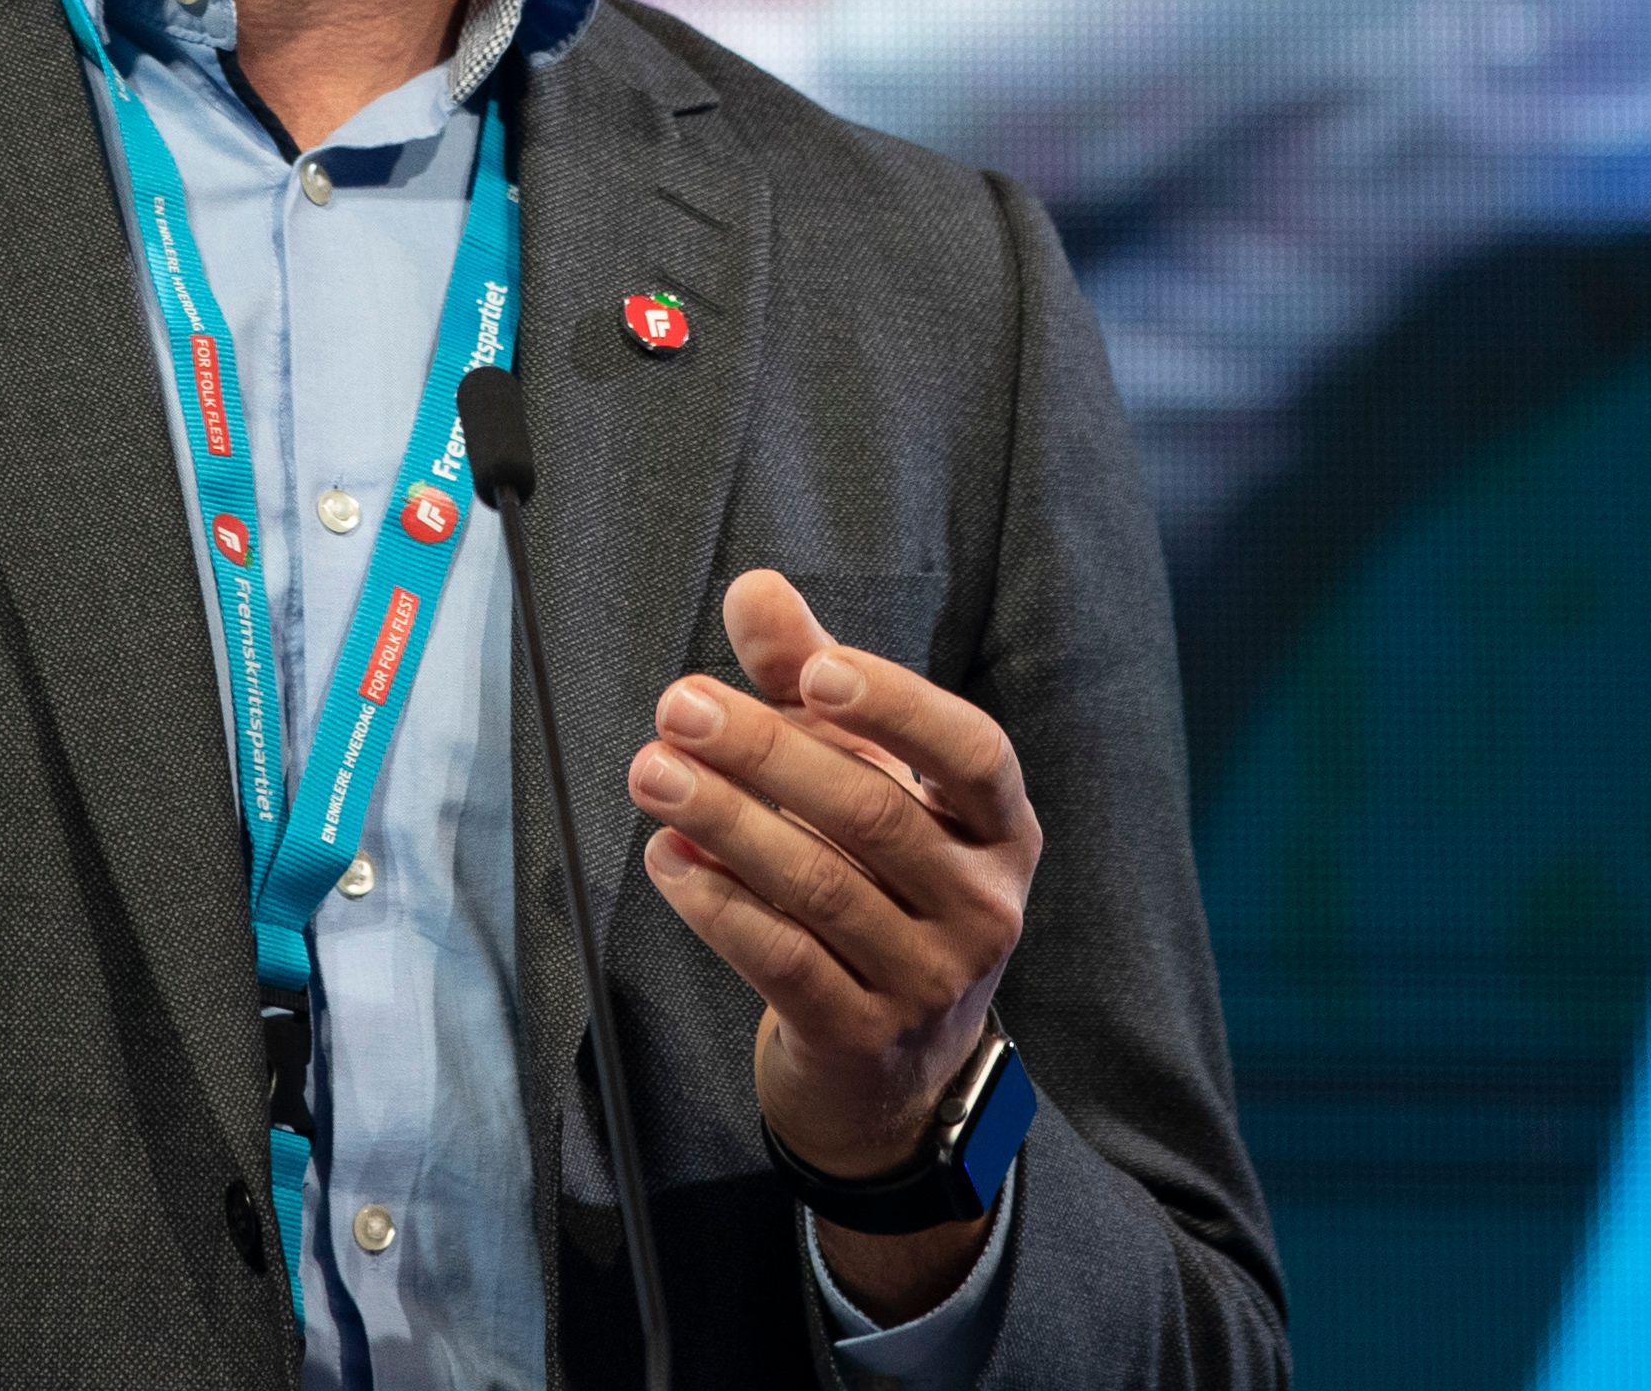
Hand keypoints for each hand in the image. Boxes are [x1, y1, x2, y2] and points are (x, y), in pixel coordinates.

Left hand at [628, 569, 1038, 1309]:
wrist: (889, 1061)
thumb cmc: (875, 879)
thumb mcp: (861, 773)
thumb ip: (810, 678)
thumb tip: (756, 589)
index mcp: (998, 827)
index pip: (972, 752)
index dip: (897, 707)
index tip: (813, 670)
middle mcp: (983, 904)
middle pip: (872, 813)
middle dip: (765, 753)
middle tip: (678, 707)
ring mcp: (931, 979)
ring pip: (822, 886)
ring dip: (725, 820)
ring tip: (651, 772)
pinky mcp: (865, 1038)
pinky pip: (786, 961)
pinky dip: (720, 904)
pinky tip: (667, 858)